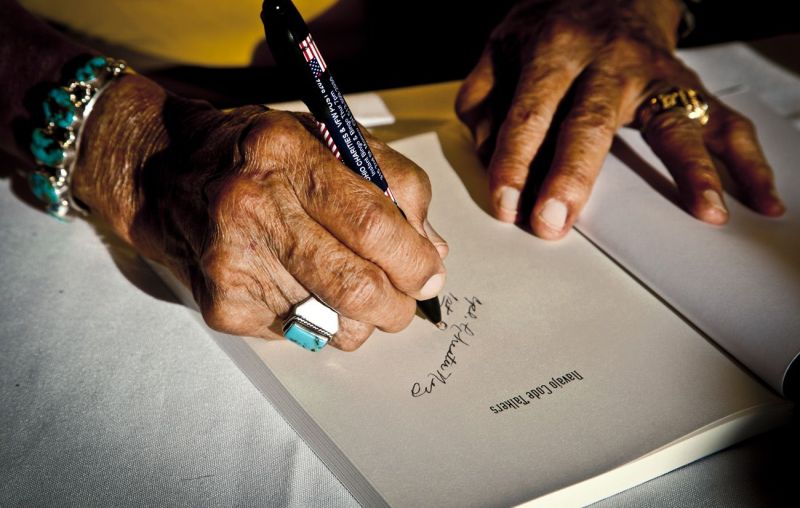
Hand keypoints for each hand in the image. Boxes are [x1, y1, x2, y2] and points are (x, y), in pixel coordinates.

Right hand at [73, 75, 447, 349]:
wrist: (164, 174)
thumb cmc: (260, 156)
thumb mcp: (327, 141)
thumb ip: (391, 183)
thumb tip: (431, 250)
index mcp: (284, 154)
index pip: (370, 223)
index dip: (412, 259)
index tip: (430, 273)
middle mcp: (251, 209)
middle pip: (353, 286)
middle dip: (398, 306)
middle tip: (405, 302)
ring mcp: (232, 264)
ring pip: (333, 324)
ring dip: (363, 320)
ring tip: (354, 293)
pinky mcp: (222, 306)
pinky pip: (301, 335)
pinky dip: (321, 321)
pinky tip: (302, 287)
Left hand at [456, 0, 784, 239]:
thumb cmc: (553, 27)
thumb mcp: (503, 45)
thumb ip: (484, 96)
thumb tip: (487, 153)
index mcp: (555, 48)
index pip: (531, 112)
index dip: (514, 161)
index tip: (507, 205)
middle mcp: (608, 61)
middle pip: (591, 123)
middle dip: (572, 177)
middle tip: (554, 223)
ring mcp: (655, 74)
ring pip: (671, 122)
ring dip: (690, 169)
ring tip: (706, 212)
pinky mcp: (687, 86)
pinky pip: (724, 122)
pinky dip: (747, 161)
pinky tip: (760, 198)